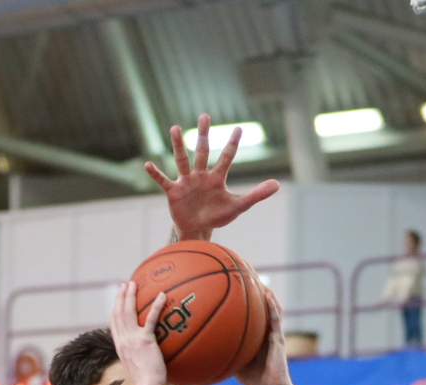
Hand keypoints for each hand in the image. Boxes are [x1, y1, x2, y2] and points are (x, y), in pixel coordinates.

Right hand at [107, 279, 167, 384]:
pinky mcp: (145, 340)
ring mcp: (132, 339)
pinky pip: (151, 318)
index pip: (114, 324)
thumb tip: (150, 355)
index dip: (115, 309)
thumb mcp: (138, 368)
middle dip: (121, 297)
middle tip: (125, 285)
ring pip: (128, 311)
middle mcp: (123, 340)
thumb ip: (141, 357)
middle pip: (118, 313)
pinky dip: (156, 305)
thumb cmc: (146, 383)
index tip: (118, 300)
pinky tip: (162, 295)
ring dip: (130, 295)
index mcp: (120, 346)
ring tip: (134, 283)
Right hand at [148, 115, 280, 240]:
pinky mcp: (174, 191)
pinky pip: (163, 180)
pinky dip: (156, 174)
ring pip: (182, 160)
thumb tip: (278, 185)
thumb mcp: (239, 206)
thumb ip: (257, 194)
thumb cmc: (218, 215)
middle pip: (203, 151)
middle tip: (205, 115)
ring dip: (179, 145)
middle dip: (204, 134)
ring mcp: (186, 181)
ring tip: (175, 128)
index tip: (240, 128)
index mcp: (217, 177)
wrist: (198, 229)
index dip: (233, 144)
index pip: (227, 157)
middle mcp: (201, 175)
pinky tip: (148, 164)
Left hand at [231, 284, 289, 384]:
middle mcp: (265, 331)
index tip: (233, 285)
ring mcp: (273, 333)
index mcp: (256, 335)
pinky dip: (273, 306)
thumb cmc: (252, 379)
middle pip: (260, 307)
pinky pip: (276, 319)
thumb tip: (200, 347)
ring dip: (265, 292)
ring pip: (271, 308)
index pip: (250, 314)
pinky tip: (267, 295)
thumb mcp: (232, 361)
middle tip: (243, 274)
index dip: (243, 300)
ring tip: (258, 278)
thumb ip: (221, 352)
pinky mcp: (279, 338)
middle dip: (253, 291)